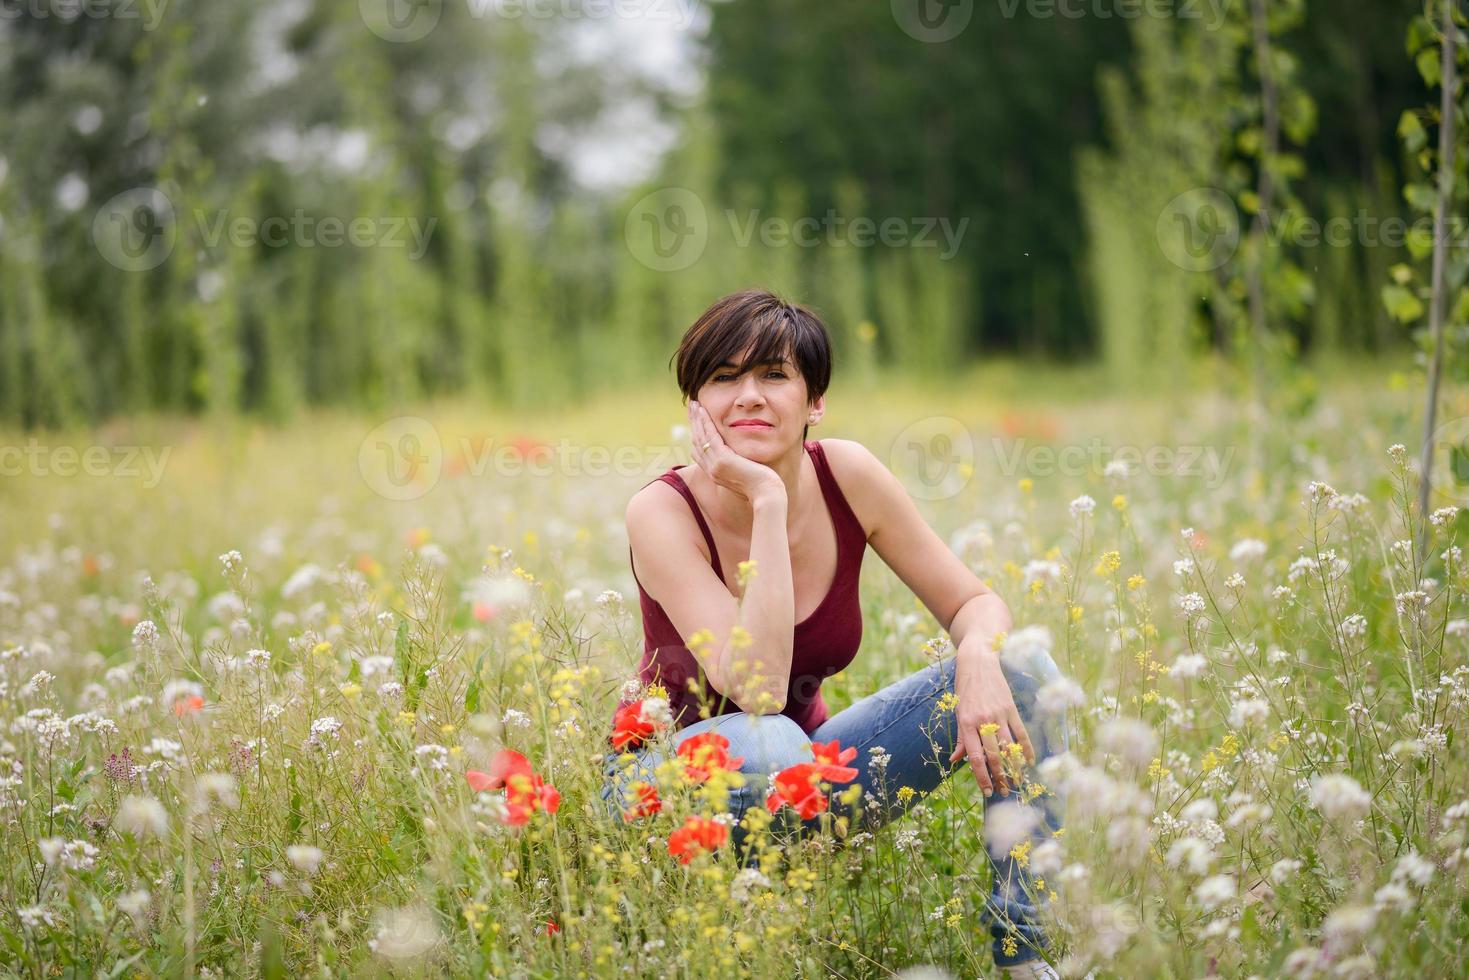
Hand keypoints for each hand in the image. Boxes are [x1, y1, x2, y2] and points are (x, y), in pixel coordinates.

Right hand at [688, 400, 784, 503]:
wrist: (766, 494)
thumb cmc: (762, 486)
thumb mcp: (745, 474)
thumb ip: (739, 465)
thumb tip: (741, 459)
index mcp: (715, 474)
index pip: (699, 452)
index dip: (696, 434)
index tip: (695, 420)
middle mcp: (711, 470)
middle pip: (697, 442)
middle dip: (693, 423)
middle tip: (691, 407)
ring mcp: (715, 466)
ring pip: (701, 437)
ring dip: (697, 419)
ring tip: (694, 403)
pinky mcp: (723, 460)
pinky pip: (710, 436)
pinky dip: (706, 422)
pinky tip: (703, 410)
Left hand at [947, 649, 1034, 797]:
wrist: (978, 661)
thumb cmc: (965, 688)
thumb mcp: (958, 711)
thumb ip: (961, 738)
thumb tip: (955, 761)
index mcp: (967, 723)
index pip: (975, 756)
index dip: (981, 776)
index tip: (986, 791)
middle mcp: (983, 720)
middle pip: (994, 755)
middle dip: (999, 777)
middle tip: (1004, 792)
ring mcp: (999, 714)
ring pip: (1009, 747)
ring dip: (1014, 767)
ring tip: (1017, 783)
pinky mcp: (1011, 708)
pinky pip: (1021, 732)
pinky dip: (1027, 748)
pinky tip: (1030, 762)